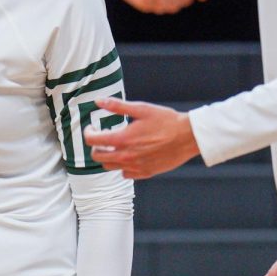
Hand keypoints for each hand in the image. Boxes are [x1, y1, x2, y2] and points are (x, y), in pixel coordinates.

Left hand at [84, 98, 199, 178]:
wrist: (188, 137)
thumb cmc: (166, 121)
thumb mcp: (140, 109)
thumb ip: (116, 106)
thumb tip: (98, 101)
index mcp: (123, 139)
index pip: (93, 141)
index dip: (88, 133)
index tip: (92, 128)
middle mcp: (127, 156)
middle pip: (97, 157)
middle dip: (95, 146)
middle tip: (102, 137)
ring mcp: (136, 167)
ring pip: (109, 167)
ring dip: (107, 156)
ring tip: (114, 146)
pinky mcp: (146, 173)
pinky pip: (125, 174)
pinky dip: (122, 166)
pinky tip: (129, 155)